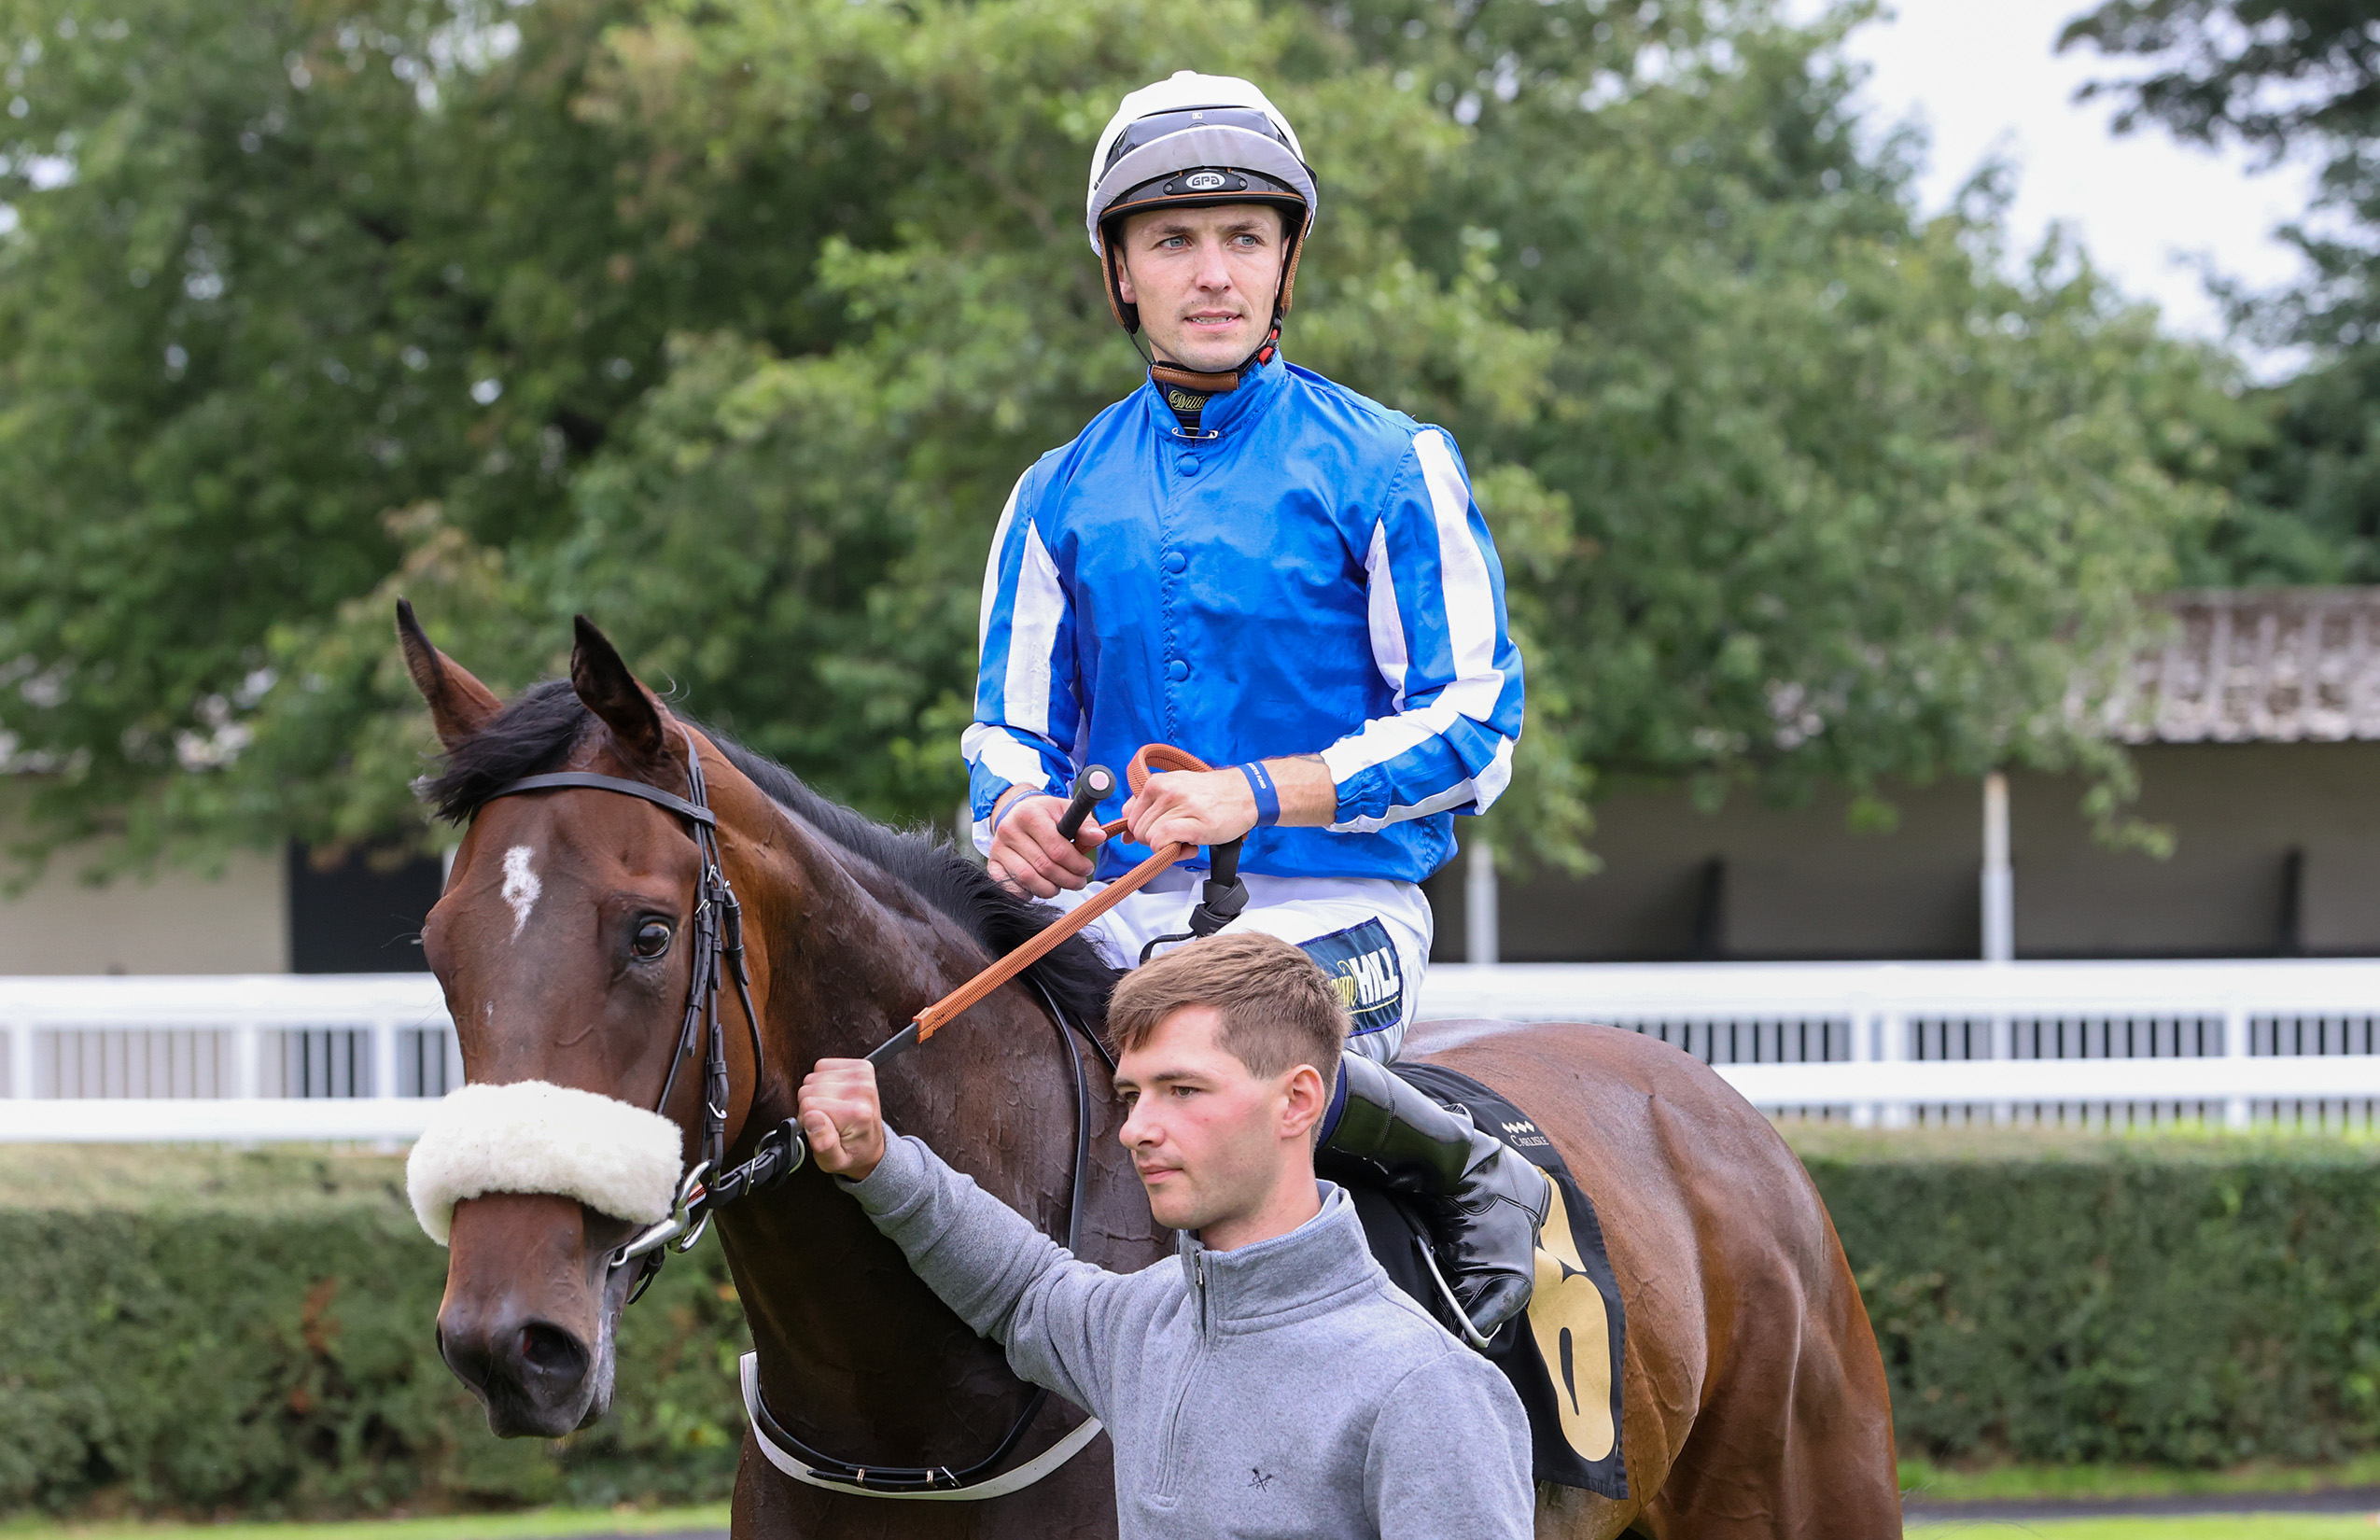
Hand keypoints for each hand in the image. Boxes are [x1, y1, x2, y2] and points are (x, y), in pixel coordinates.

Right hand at [798, 1058, 887, 1180]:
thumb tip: (812, 1119)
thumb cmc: (852, 1152)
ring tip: (831, 1109)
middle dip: (810, 1107)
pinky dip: (823, 1081)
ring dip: (816, 1094)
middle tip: (825, 1120)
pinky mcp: (861, 1066)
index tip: (819, 1129)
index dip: (806, 1120)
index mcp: (857, 1113)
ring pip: (813, 1077)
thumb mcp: (834, 1162)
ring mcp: (863, 1075)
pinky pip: (822, 1066)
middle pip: (808, 1089)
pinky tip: (833, 1096)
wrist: (871, 1145)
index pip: (808, 1105)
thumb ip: (823, 1144)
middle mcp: (862, 1090)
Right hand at [986, 791, 1105, 898]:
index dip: (1076, 864)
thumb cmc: (1047, 814)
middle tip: (1079, 881)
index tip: (1087, 868)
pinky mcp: (992, 863)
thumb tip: (1099, 837)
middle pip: (1044, 867)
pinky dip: (1027, 893)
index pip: (1057, 849)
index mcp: (1030, 814)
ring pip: (1028, 879)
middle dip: (1068, 879)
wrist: (1017, 812)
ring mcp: (998, 848)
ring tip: (1061, 885)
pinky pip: (1010, 887)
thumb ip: (1085, 825)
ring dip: (1050, 889)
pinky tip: (1040, 887)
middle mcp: (1009, 829)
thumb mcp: (1067, 811)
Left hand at [1121, 767, 1258, 850]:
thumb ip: (1146, 807)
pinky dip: (1172, 852)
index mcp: (1157, 783)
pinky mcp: (1194, 822)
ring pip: (1150, 839)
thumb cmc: (1210, 795)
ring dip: (1168, 848)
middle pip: (1139, 831)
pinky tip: (1190, 846)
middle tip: (1178, 836)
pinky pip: (1163, 842)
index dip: (1144, 831)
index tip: (1161, 832)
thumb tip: (1125, 833)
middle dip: (1155, 840)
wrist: (1246, 793)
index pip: (1130, 817)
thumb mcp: (1174, 791)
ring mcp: (1180, 806)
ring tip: (1188, 839)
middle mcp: (1166, 791)